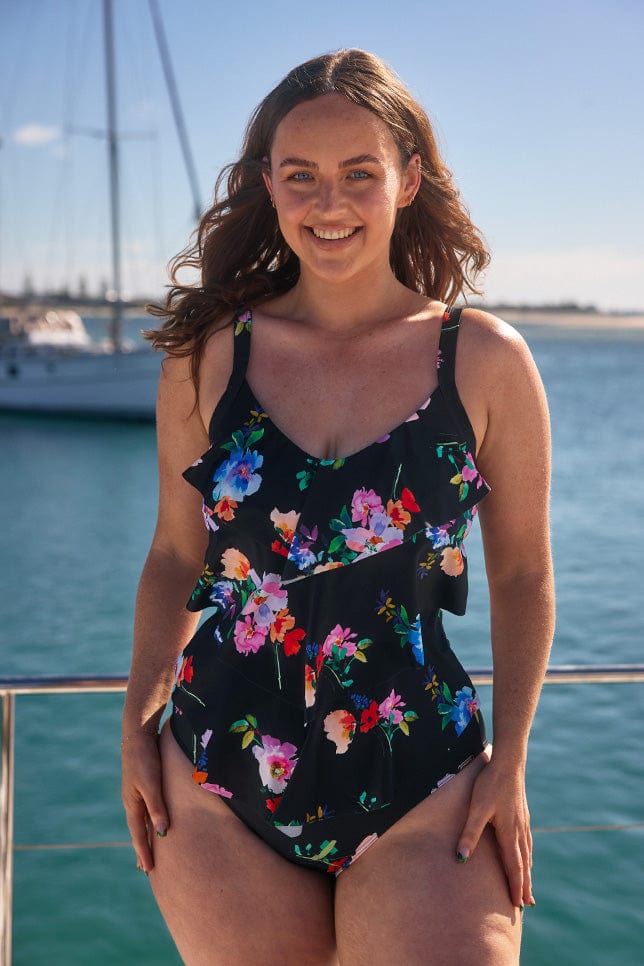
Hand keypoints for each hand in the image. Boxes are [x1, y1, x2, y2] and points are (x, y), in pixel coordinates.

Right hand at [121, 730, 169, 872]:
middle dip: (142, 848)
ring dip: (145, 835)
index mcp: (132, 804)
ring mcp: (136, 792)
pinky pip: (145, 808)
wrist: (138, 733)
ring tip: (149, 849)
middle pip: (137, 830)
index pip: (138, 834)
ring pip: (141, 820)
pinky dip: (149, 820)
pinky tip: (153, 821)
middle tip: (146, 869)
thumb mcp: (151, 784)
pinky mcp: (143, 783)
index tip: (148, 871)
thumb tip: (162, 832)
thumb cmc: (145, 758)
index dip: (144, 852)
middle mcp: (132, 801)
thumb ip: (157, 807)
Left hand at [456, 753, 533, 907]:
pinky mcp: (522, 813)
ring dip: (527, 872)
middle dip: (525, 885)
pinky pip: (527, 841)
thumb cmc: (490, 784)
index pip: (514, 867)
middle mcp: (520, 831)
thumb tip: (461, 858)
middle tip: (528, 904)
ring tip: (528, 885)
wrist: (508, 762)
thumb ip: (469, 834)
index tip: (518, 905)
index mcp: (509, 833)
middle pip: (524, 864)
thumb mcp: (477, 809)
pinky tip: (526, 854)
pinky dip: (527, 855)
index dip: (516, 886)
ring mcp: (523, 822)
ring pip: (527, 853)